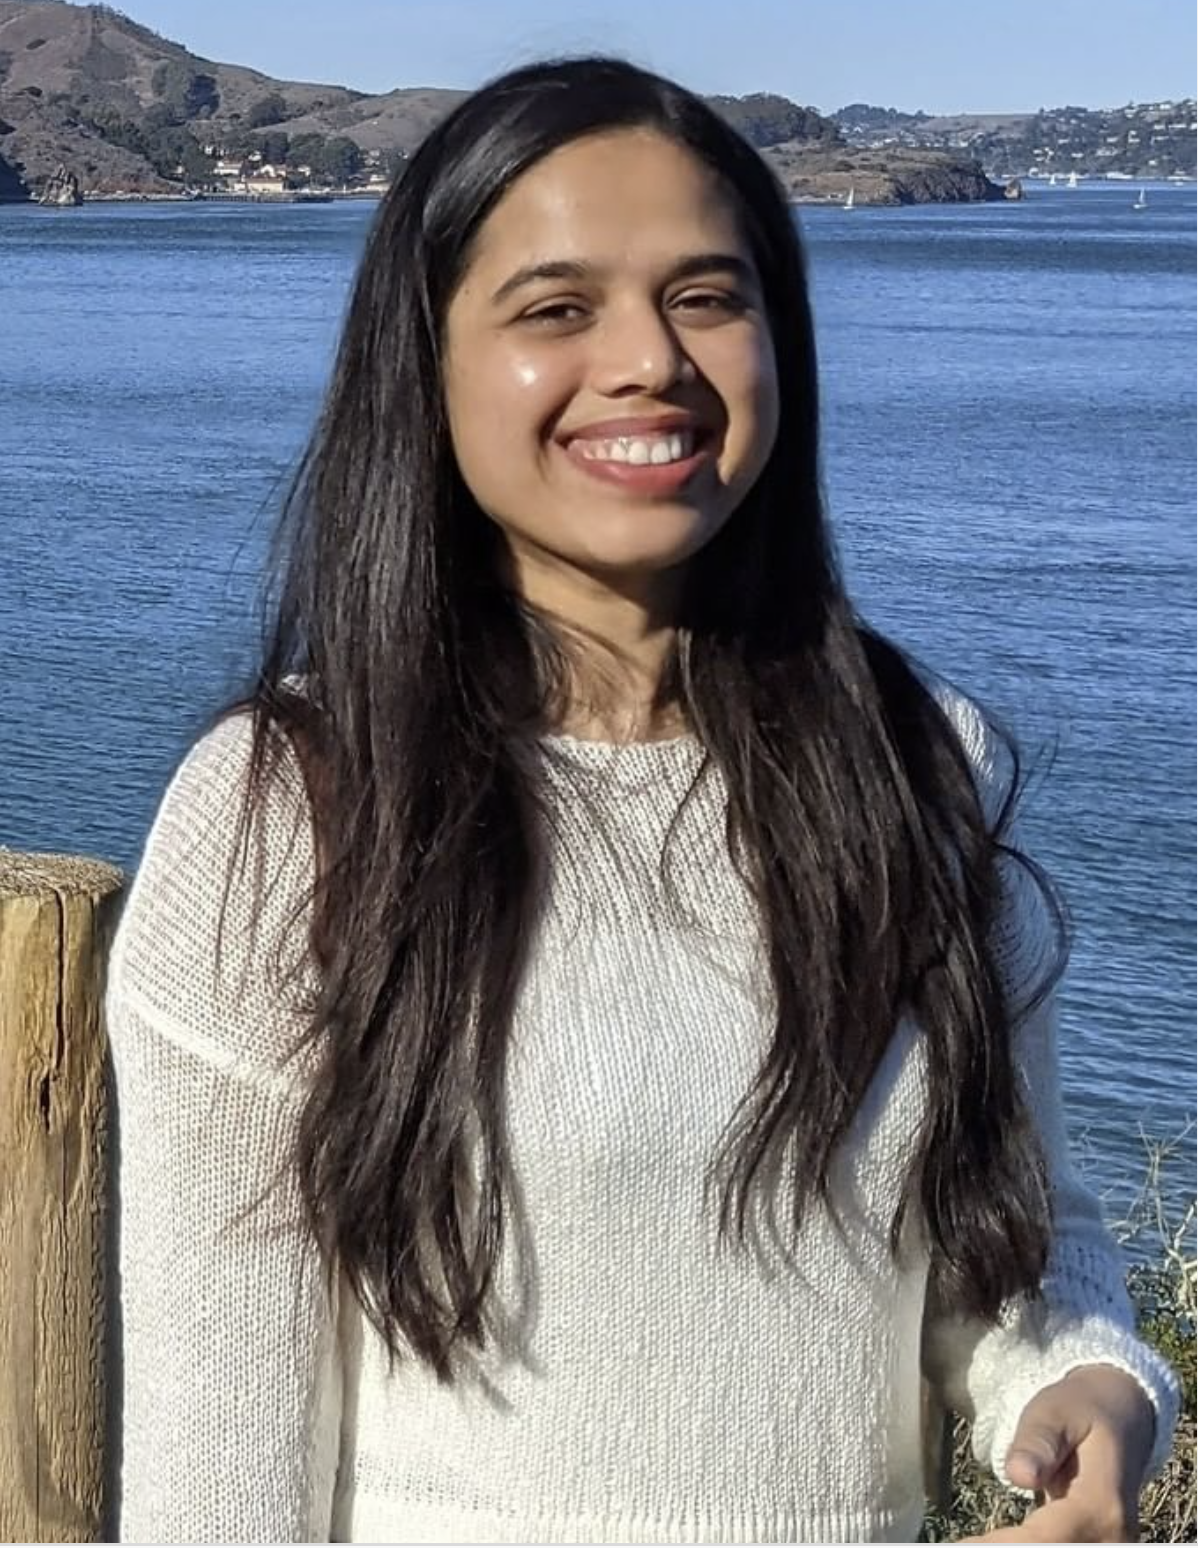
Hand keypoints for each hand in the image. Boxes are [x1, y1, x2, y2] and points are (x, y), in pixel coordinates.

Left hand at [960, 1364, 1155, 1542]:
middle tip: (960, 1540)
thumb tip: (1020, 1475)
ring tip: (970, 1538)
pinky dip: (1020, 1543)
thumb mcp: (1056, 1411)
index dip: (998, 1547)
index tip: (959, 1544)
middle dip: (1002, 1547)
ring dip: (1011, 1544)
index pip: (1041, 1542)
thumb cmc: (1080, 1411)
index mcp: (1101, 1506)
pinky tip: (986, 1541)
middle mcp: (1112, 1540)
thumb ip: (1038, 1443)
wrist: (1122, 1419)